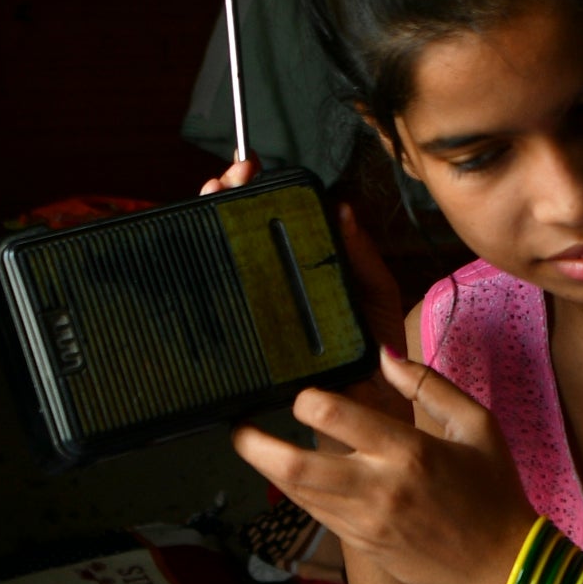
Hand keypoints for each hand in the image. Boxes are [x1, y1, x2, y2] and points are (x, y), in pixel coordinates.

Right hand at [203, 154, 406, 409]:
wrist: (367, 412)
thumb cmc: (376, 361)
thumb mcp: (375, 298)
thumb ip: (363, 258)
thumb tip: (344, 210)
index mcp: (305, 276)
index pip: (273, 227)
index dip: (258, 195)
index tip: (252, 170)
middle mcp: (275, 292)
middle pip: (239, 238)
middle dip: (227, 200)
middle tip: (229, 180)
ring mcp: (256, 318)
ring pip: (223, 268)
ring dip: (212, 226)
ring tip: (214, 199)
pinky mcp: (245, 347)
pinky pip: (218, 314)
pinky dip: (206, 283)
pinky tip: (206, 256)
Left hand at [232, 349, 536, 583]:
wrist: (503, 567)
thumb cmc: (495, 492)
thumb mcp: (478, 426)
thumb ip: (429, 386)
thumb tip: (383, 357)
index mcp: (409, 452)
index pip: (334, 417)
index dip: (306, 400)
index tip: (303, 395)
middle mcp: (379, 489)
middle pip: (296, 468)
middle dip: (257, 446)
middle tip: (240, 429)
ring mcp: (366, 524)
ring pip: (299, 495)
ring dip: (272, 470)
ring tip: (255, 447)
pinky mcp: (362, 547)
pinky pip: (319, 515)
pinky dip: (303, 493)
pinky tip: (297, 477)